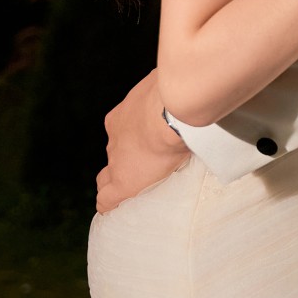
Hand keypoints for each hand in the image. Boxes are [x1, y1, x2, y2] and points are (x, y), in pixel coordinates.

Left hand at [96, 69, 189, 213]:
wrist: (172, 110)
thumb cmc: (177, 94)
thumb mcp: (172, 86)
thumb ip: (173, 92)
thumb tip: (190, 87)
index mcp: (125, 115)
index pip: (123, 132)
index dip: (133, 142)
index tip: (146, 146)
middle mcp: (116, 136)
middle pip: (114, 153)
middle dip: (124, 160)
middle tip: (143, 167)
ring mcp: (117, 159)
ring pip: (108, 175)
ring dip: (121, 181)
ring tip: (136, 191)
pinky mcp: (124, 182)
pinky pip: (107, 198)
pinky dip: (110, 204)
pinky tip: (114, 211)